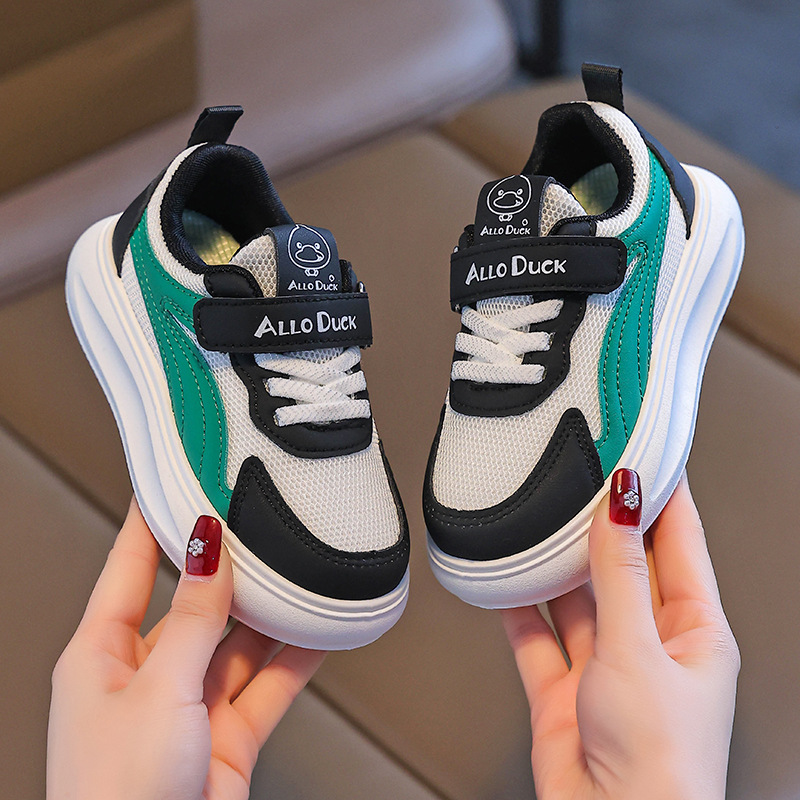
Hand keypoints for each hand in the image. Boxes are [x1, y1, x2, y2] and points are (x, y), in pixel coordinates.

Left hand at [47, 498, 325, 799]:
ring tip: (299, 572)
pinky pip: (267, 683)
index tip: (175, 480)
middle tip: (257, 526)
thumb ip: (192, 617)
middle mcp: (144, 676)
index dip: (152, 521)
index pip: (128, 567)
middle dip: (227, 569)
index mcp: (99, 656)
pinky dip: (296, 658)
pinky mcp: (226, 735)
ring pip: (238, 642)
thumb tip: (205, 549)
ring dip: (270, 614)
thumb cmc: (116, 798)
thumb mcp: (158, 690)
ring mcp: (188, 706)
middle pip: (193, 603)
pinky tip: (318, 631)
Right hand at [502, 471, 739, 799]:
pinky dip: (518, 607)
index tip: (644, 448)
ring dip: (555, 564)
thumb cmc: (661, 766)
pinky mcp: (562, 688)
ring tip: (537, 520)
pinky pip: (535, 634)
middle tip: (578, 476)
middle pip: (623, 564)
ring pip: (576, 596)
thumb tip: (621, 506)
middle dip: (600, 523)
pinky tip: (505, 580)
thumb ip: (620, 575)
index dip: (662, 493)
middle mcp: (650, 644)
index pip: (681, 542)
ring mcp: (604, 665)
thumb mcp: (640, 650)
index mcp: (695, 632)